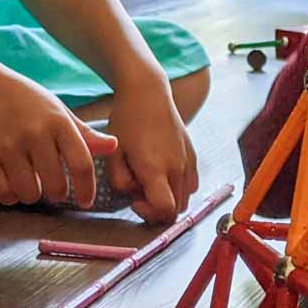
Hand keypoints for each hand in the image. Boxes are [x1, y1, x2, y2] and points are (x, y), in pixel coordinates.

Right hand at [0, 69, 117, 206]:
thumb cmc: (28, 102)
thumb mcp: (59, 111)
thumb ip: (84, 134)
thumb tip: (114, 146)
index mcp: (58, 122)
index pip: (81, 164)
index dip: (87, 189)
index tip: (85, 201)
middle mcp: (34, 133)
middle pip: (56, 184)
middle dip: (58, 194)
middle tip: (55, 189)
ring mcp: (8, 145)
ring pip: (29, 193)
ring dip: (34, 195)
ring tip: (32, 184)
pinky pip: (4, 193)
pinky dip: (11, 196)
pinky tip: (13, 185)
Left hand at [104, 85, 198, 222]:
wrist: (149, 93)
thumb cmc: (128, 120)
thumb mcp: (113, 152)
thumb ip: (119, 180)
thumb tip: (132, 193)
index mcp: (155, 169)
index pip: (165, 210)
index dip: (149, 214)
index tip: (135, 200)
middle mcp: (176, 168)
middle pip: (176, 210)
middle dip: (156, 208)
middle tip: (139, 191)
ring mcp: (188, 162)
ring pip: (185, 200)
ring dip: (168, 199)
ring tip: (151, 182)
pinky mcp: (193, 156)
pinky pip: (191, 185)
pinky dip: (179, 188)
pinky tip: (163, 173)